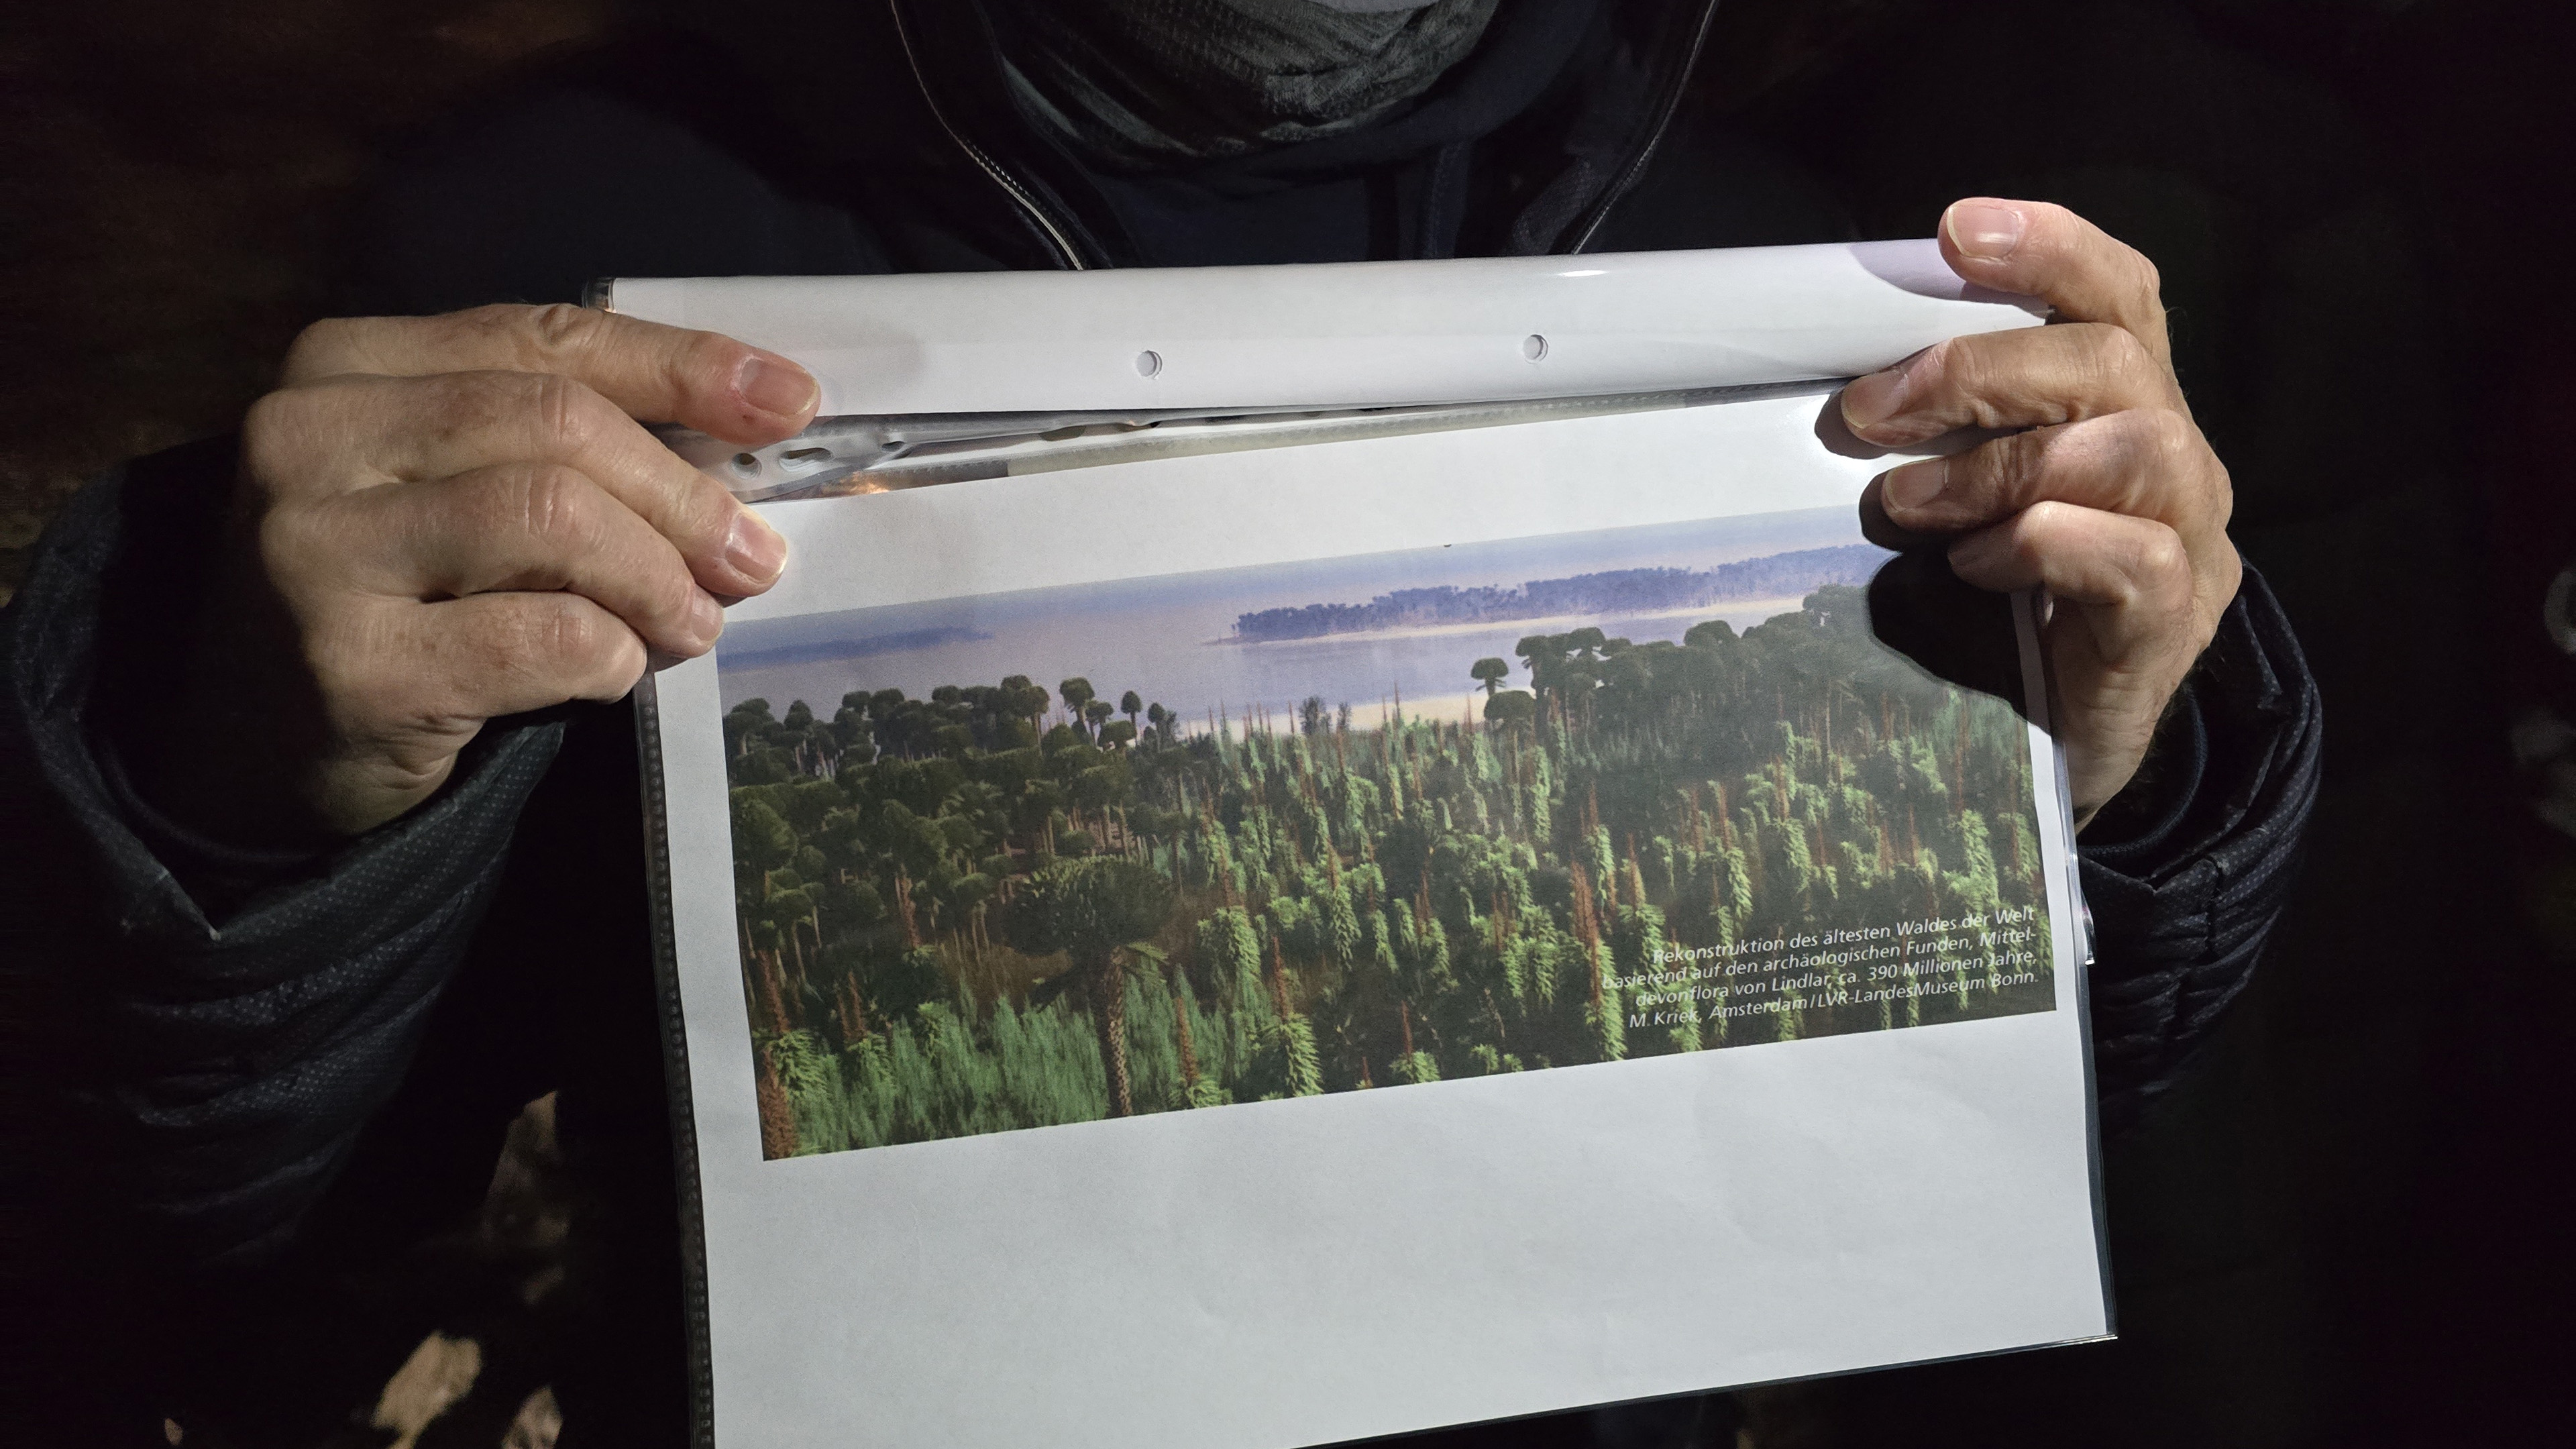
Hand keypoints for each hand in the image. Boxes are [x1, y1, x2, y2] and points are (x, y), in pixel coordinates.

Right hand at [147, 304, 817, 840]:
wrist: (254, 747)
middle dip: (682, 495)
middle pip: (555, 425)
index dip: (682, 366)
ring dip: (656, 578)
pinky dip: (608, 655)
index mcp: (343, 363)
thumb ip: (566, 439)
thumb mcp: (457, 484)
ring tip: (692, 624)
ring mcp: (314, 549)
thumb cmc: (393, 598)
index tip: (791, 403)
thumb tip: (759, 422)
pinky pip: (537, 637)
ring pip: (551, 517)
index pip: (545, 337)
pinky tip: (615, 672)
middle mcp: (308, 437)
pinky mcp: (346, 663)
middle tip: (753, 559)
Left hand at [1841, 199, 2239, 829]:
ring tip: (1910, 506)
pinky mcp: (2173, 627)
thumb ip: (1952, 430)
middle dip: (1980, 370)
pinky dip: (2039, 545)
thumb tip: (1854, 380)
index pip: (2119, 295)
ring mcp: (2192, 544)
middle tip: (1870, 413)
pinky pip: (2130, 556)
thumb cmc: (2001, 610)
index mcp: (2131, 410)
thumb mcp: (1972, 499)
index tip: (1956, 231)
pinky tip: (1972, 569)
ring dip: (2001, 464)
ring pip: (2134, 449)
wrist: (2057, 754)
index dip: (2050, 248)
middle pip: (2113, 360)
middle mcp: (2179, 463)